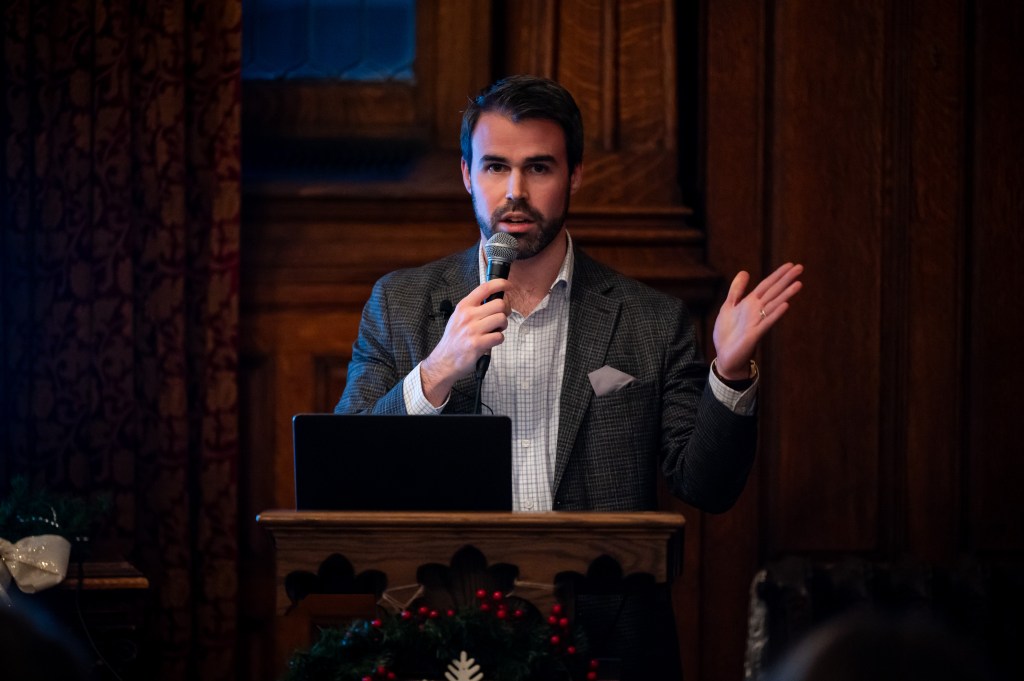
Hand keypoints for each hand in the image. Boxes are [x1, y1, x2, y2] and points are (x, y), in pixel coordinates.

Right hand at [420, 278, 508, 404]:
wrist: (444, 361)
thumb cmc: (454, 339)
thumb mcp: (458, 317)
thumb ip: (474, 307)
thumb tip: (494, 299)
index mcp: (464, 306)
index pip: (485, 288)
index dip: (500, 284)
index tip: (508, 285)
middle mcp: (468, 315)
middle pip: (499, 304)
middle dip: (505, 311)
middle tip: (500, 318)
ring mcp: (473, 330)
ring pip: (502, 319)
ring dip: (502, 326)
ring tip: (494, 331)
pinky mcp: (478, 344)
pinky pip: (499, 336)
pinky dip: (498, 340)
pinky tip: (490, 342)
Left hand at [712, 262, 803, 379]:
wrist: (725, 357)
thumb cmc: (727, 333)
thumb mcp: (728, 307)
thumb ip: (736, 291)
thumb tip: (745, 271)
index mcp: (750, 303)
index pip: (766, 285)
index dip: (777, 275)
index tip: (790, 264)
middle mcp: (756, 311)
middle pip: (773, 292)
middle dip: (786, 280)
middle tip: (800, 267)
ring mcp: (757, 322)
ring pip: (774, 305)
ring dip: (786, 295)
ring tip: (798, 284)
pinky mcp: (754, 335)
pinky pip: (767, 322)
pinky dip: (775, 314)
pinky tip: (785, 305)